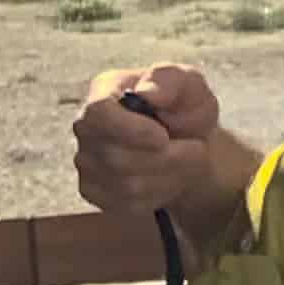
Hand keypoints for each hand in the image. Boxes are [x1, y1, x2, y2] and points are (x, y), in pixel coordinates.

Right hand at [73, 64, 223, 216]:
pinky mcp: (94, 191)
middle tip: (197, 149)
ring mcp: (86, 161)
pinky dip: (160, 194)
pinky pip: (127, 205)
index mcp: (104, 92)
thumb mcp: (188, 83)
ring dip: (169, 176)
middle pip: (114, 156)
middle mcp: (86, 128)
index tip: (163, 136)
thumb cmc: (184, 106)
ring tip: (189, 161)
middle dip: (166, 158)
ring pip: (125, 185)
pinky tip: (171, 177)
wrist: (188, 140)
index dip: (130, 130)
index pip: (97, 114)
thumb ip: (169, 79)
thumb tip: (147, 91)